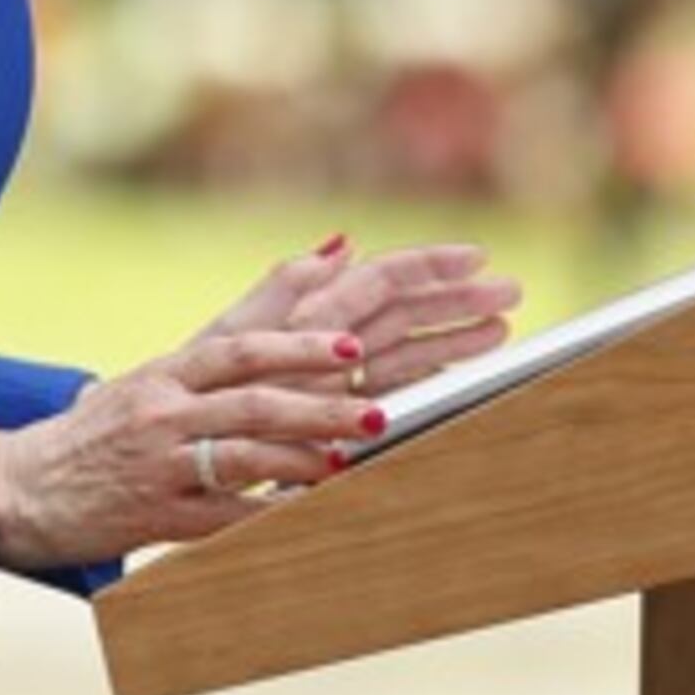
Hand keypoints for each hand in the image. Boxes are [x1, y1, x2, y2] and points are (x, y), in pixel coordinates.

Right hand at [0, 255, 397, 572]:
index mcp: (163, 374)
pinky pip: (223, 518)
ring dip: (302, 462)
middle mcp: (160, 414)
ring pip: (241, 460)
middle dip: (319, 410)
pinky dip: (268, 516)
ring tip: (348, 463)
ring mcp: (157, 466)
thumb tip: (327, 255)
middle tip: (373, 414)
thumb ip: (240, 325)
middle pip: (250, 405)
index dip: (295, 349)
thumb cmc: (102, 427)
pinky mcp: (155, 517)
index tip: (349, 350)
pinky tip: (306, 515)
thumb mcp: (154, 373)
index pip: (235, 351)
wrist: (24, 487)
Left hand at [207, 236, 521, 403]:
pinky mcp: (339, 421)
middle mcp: (329, 344)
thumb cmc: (204, 390)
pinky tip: (464, 375)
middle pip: (406, 314)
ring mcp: (337, 382)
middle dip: (457, 302)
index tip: (478, 256)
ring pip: (407, 352)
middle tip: (514, 290)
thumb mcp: (239, 338)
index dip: (430, 266)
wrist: (180, 450)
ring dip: (454, 340)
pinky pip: (394, 392)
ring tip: (501, 332)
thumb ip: (286, 291)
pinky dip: (430, 380)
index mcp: (310, 316)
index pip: (382, 281)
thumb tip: (342, 243)